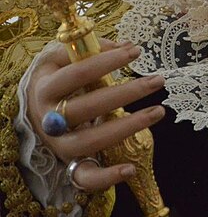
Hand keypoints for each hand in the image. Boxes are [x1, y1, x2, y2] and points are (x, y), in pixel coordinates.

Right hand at [25, 39, 166, 190]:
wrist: (33, 112)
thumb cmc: (56, 79)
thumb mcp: (62, 59)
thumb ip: (90, 49)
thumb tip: (126, 46)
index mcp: (45, 88)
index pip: (77, 73)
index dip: (107, 61)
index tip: (136, 51)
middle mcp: (49, 119)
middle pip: (88, 107)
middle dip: (126, 93)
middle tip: (158, 80)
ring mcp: (59, 144)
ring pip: (91, 141)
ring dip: (128, 127)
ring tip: (159, 111)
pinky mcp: (70, 163)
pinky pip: (86, 176)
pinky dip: (107, 178)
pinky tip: (130, 169)